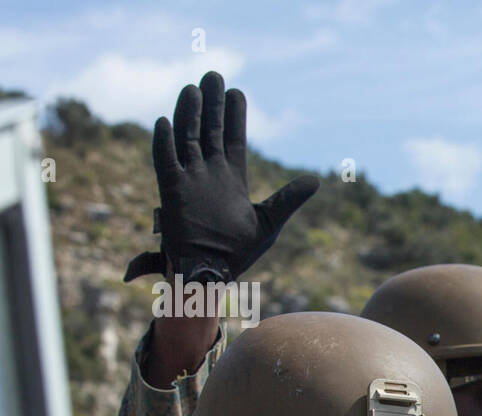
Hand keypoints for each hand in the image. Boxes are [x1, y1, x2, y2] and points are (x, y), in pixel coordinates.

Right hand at [124, 71, 318, 283]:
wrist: (213, 273)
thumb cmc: (240, 251)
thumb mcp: (270, 221)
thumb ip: (289, 198)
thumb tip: (317, 180)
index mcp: (232, 177)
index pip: (232, 138)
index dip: (233, 116)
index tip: (236, 92)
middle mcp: (208, 173)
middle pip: (208, 130)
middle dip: (211, 104)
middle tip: (214, 75)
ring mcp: (189, 180)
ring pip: (186, 138)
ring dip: (188, 114)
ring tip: (193, 88)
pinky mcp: (171, 191)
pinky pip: (164, 162)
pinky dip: (163, 143)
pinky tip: (165, 121)